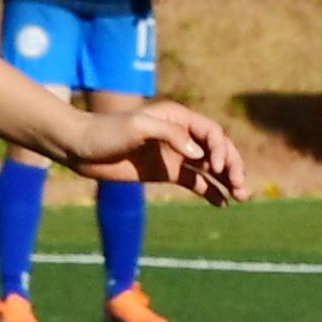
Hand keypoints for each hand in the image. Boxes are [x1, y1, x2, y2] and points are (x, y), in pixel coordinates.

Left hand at [79, 96, 248, 204]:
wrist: (81, 148)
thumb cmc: (106, 132)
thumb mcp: (138, 126)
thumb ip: (170, 135)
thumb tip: (199, 155)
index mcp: (178, 118)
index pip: (211, 133)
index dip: (221, 149)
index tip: (215, 167)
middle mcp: (181, 135)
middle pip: (218, 150)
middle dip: (232, 167)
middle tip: (240, 187)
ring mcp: (175, 154)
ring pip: (210, 168)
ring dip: (227, 180)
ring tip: (241, 197)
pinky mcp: (166, 172)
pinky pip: (195, 181)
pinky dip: (210, 191)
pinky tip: (222, 203)